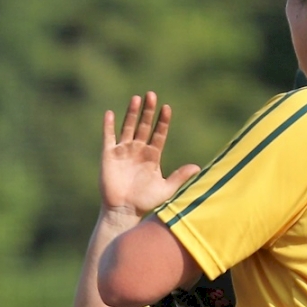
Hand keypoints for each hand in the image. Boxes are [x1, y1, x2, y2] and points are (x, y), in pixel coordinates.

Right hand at [100, 92, 193, 218]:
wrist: (124, 211)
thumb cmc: (145, 202)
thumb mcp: (166, 189)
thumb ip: (179, 177)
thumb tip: (197, 167)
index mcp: (152, 156)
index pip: (159, 133)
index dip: (163, 121)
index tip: (167, 108)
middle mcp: (138, 150)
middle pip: (144, 126)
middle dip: (148, 111)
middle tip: (152, 95)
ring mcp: (123, 151)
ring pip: (128, 127)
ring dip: (132, 113)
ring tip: (137, 98)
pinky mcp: (109, 156)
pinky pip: (108, 137)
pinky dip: (109, 126)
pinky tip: (110, 113)